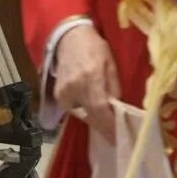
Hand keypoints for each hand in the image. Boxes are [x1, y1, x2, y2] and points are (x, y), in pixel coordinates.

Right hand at [53, 25, 119, 142]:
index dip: (108, 124)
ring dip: (96, 121)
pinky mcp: (57, 96)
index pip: (99, 107)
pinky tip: (95, 114)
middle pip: (90, 115)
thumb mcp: (111, 63)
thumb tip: (118, 108)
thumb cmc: (95, 48)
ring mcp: (63, 92)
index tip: (118, 137)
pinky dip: (86, 113)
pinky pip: (74, 110)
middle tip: (116, 138)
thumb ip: (114, 87)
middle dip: (104, 127)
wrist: (69, 39)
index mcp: (90, 77)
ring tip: (108, 128)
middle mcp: (74, 87)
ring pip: (82, 114)